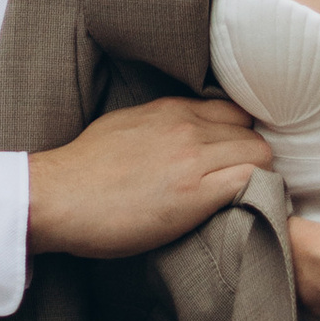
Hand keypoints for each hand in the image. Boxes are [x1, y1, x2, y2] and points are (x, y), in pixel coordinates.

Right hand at [27, 95, 273, 260]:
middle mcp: (186, 127)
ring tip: (244, 200)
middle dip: (253, 158)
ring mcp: (192, 159)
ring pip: (259, 155)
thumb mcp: (124, 126)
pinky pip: (251, 182)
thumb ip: (159, 126)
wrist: (59, 196)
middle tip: (243, 184)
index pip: (234, 110)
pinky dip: (256, 195)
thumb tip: (179, 136)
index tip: (235, 157)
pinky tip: (241, 210)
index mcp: (169, 109)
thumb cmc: (84, 169)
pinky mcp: (195, 194)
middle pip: (252, 134)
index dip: (240, 136)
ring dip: (258, 178)